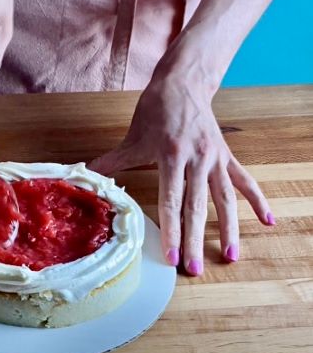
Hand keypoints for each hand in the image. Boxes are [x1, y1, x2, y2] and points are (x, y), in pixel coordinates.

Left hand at [89, 78, 274, 275]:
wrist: (183, 83)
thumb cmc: (156, 111)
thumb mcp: (132, 137)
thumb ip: (111, 162)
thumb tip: (84, 176)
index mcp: (170, 156)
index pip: (171, 200)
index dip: (171, 230)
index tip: (172, 256)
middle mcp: (197, 159)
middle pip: (198, 206)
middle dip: (196, 240)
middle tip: (195, 269)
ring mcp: (216, 159)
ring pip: (225, 199)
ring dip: (229, 229)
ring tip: (231, 257)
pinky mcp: (227, 157)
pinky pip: (245, 181)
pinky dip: (258, 200)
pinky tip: (268, 221)